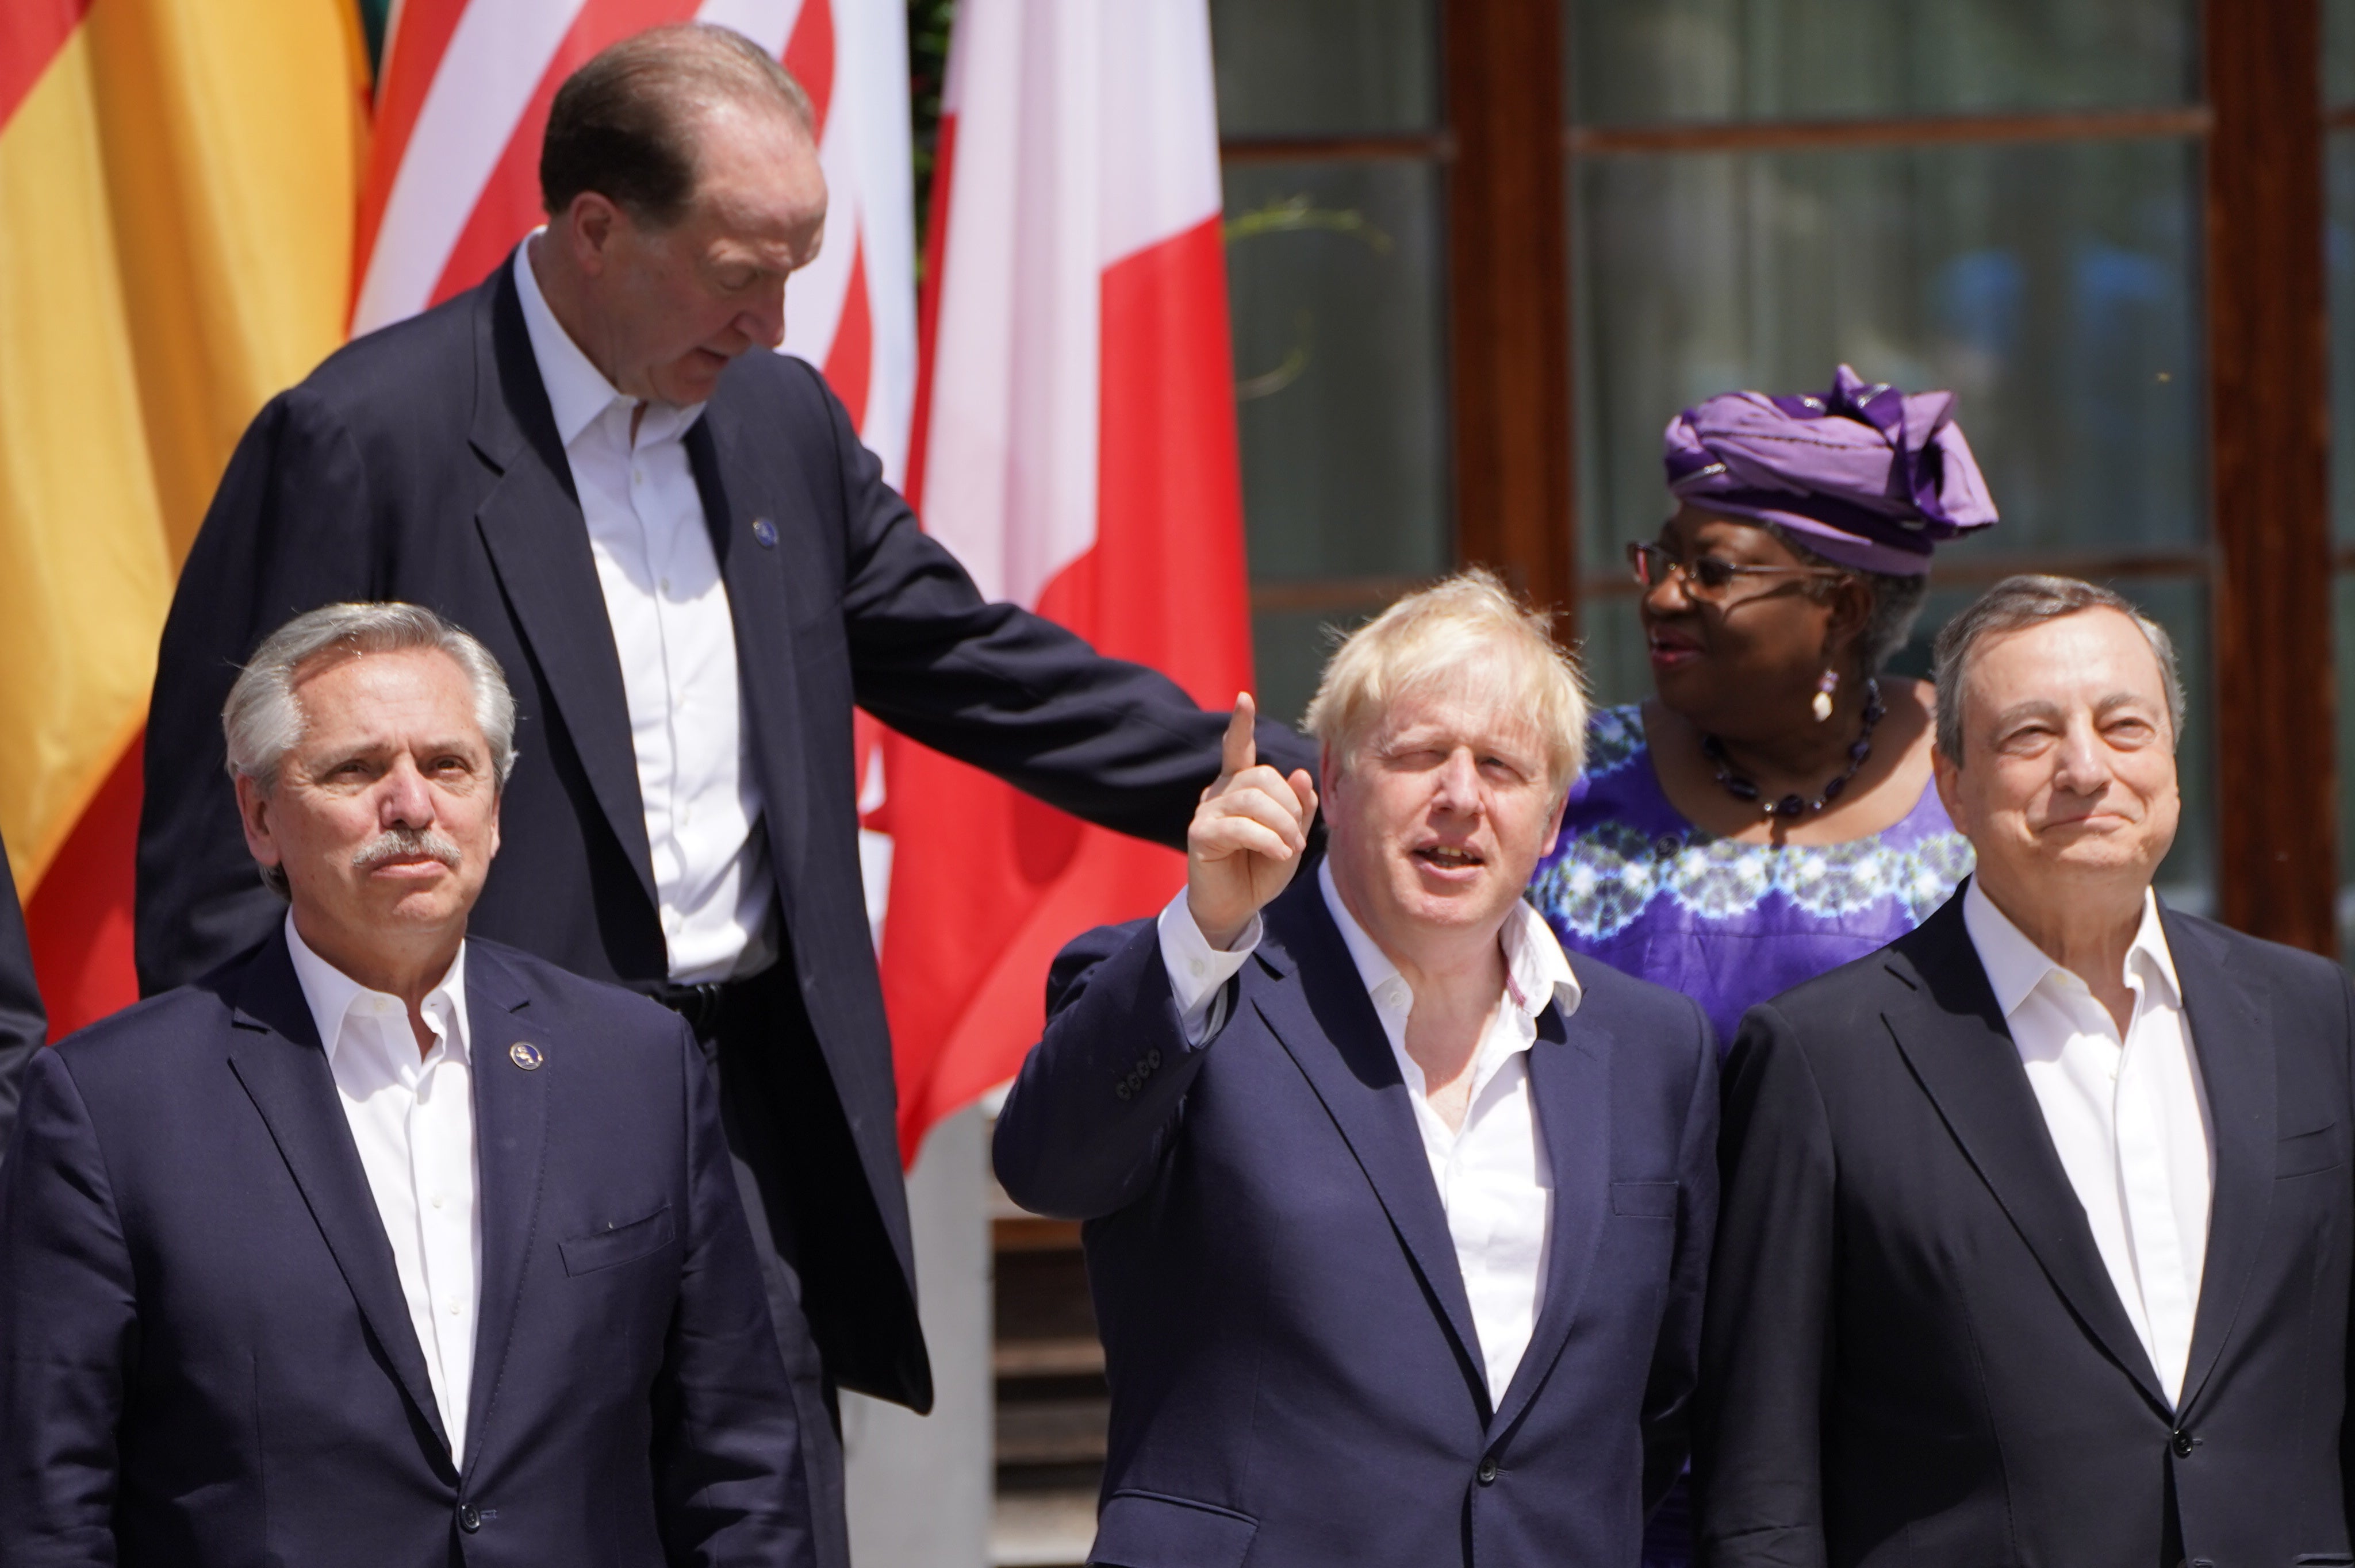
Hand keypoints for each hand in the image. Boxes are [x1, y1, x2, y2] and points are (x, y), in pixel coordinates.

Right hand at [1187, 694, 1317, 950]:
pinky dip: (1268, 840)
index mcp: (1238, 786)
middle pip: (1262, 776)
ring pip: (1254, 799)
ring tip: (1289, 849)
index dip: (1241, 724)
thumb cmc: (1260, 869)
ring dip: (1282, 825)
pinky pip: (1240, 826)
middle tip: (1297, 838)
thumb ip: (1298, 807)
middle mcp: (1219, 792)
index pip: (1237, 747)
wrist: (1234, 908)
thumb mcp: (1290, 836)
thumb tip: (1300, 774)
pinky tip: (1279, 854)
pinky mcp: (1200, 834)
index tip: (1243, 698)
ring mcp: (1206, 811)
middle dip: (1289, 806)